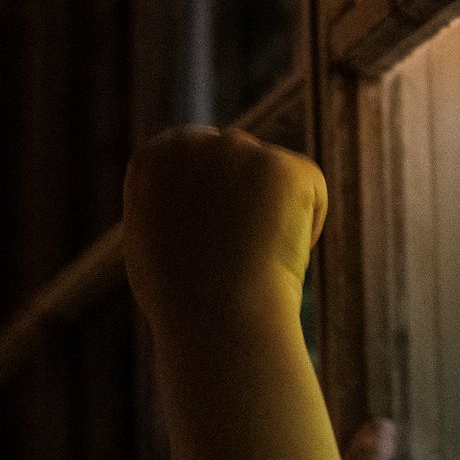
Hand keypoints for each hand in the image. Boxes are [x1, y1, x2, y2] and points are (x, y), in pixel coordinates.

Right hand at [122, 126, 325, 330]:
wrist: (217, 316)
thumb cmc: (180, 296)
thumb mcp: (150, 243)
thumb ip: (167, 205)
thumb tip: (186, 192)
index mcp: (154, 159)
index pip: (195, 159)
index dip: (211, 198)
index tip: (213, 238)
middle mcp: (194, 143)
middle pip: (236, 161)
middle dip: (246, 198)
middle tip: (240, 253)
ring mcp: (241, 150)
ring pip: (273, 176)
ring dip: (274, 211)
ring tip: (254, 258)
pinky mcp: (287, 166)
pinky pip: (310, 188)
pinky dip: (307, 223)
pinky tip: (280, 254)